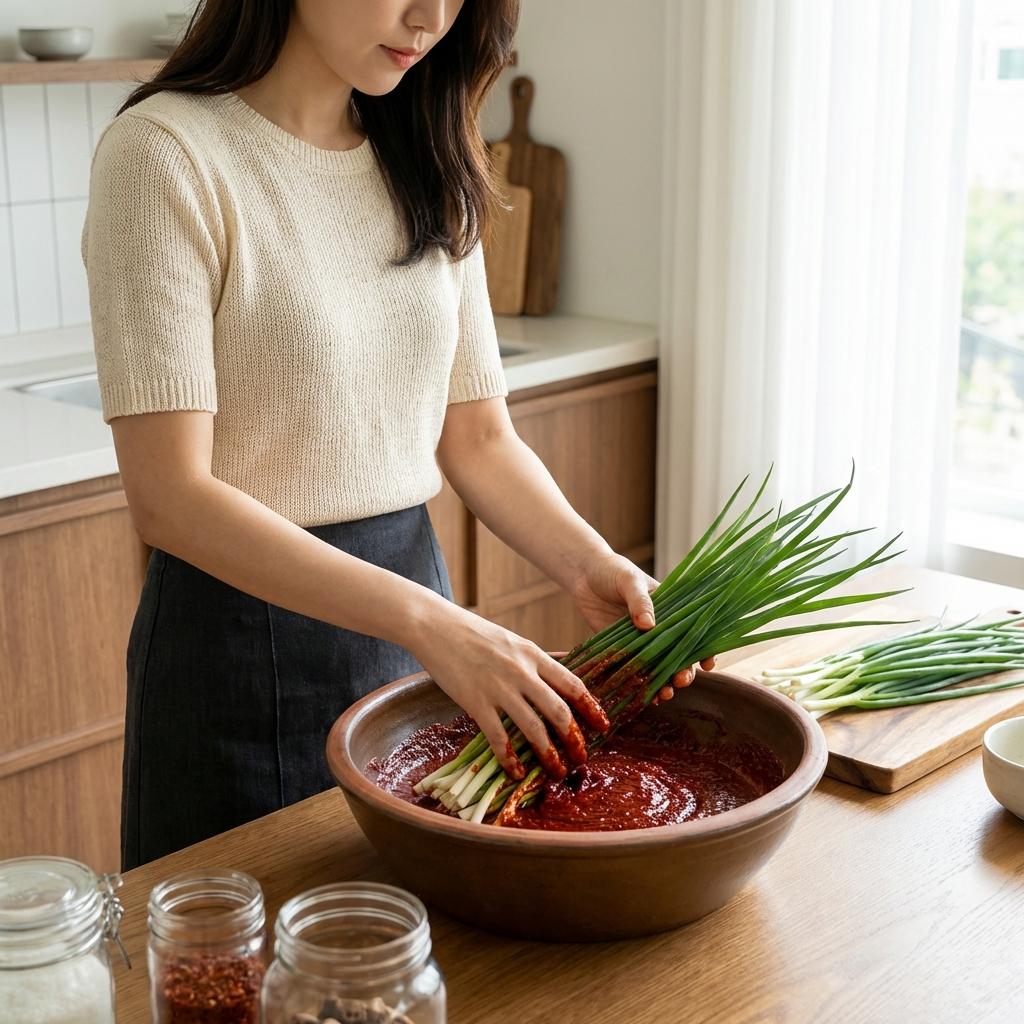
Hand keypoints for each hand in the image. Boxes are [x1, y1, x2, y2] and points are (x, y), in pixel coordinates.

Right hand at [409, 602, 609, 781]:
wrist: (435, 626)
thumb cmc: (471, 632)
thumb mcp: (511, 641)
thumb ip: (531, 661)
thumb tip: (551, 683)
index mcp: (533, 654)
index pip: (572, 684)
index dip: (591, 708)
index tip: (603, 725)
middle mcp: (522, 672)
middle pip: (559, 711)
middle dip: (574, 739)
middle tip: (581, 758)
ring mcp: (499, 688)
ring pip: (534, 728)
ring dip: (549, 754)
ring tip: (556, 771)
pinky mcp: (476, 702)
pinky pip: (499, 737)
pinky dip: (510, 759)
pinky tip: (516, 771)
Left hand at [570, 551, 714, 700]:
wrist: (583, 573)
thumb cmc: (612, 570)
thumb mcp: (629, 580)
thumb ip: (639, 601)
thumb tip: (648, 625)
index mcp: (670, 609)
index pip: (693, 631)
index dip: (703, 649)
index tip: (707, 663)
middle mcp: (659, 628)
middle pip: (678, 655)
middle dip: (683, 671)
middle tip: (680, 681)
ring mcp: (640, 640)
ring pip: (657, 667)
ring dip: (664, 683)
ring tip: (664, 695)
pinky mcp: (620, 648)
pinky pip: (633, 670)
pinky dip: (640, 684)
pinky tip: (645, 697)